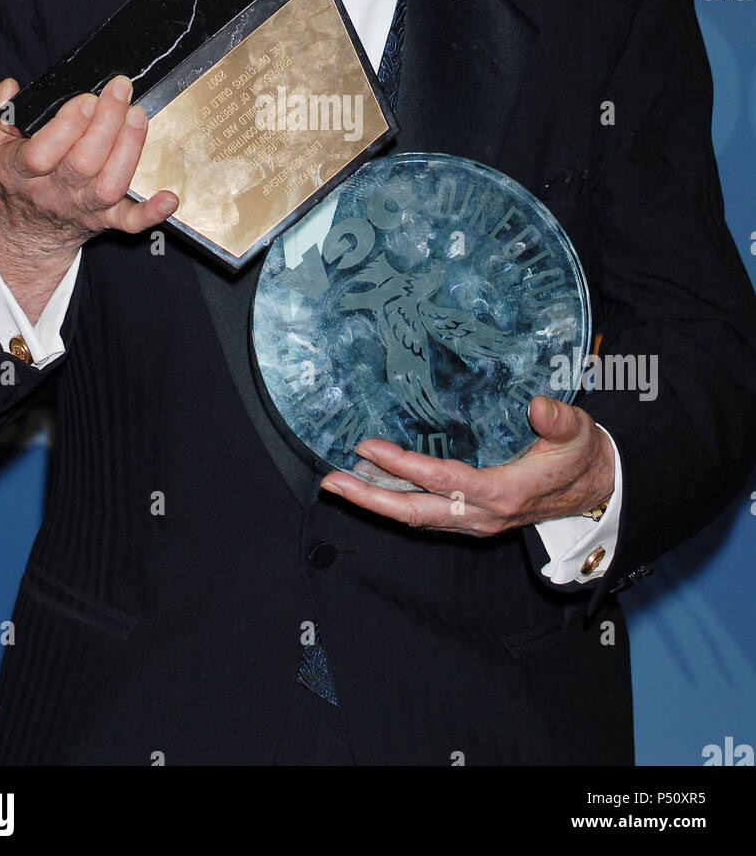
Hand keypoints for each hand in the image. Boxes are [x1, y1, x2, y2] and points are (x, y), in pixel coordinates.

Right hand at [0, 75, 177, 314]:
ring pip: (110, 185)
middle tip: (120, 91)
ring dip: (129, 151)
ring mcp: (83, 208)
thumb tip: (8, 89)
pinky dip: (151, 213)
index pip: (42, 153)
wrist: (22, 229)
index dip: (67, 127)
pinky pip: (130, 223)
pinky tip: (170, 197)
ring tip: (139, 116)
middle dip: (106, 125)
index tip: (86, 98)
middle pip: (83, 164)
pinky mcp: (106, 219)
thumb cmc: (4, 173)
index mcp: (20, 171)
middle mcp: (54, 192)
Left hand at [318, 396, 614, 535]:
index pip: (443, 482)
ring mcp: (474, 521)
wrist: (595, 488)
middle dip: (370, 499)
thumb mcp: (579, 432)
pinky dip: (394, 503)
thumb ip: (560, 420)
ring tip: (339, 483)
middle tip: (332, 482)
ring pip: (416, 518)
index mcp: (504, 493)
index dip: (405, 467)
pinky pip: (425, 516)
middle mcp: (482, 515)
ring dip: (376, 503)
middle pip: (416, 513)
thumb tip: (539, 406)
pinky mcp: (469, 518)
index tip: (369, 447)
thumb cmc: (581, 455)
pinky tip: (372, 485)